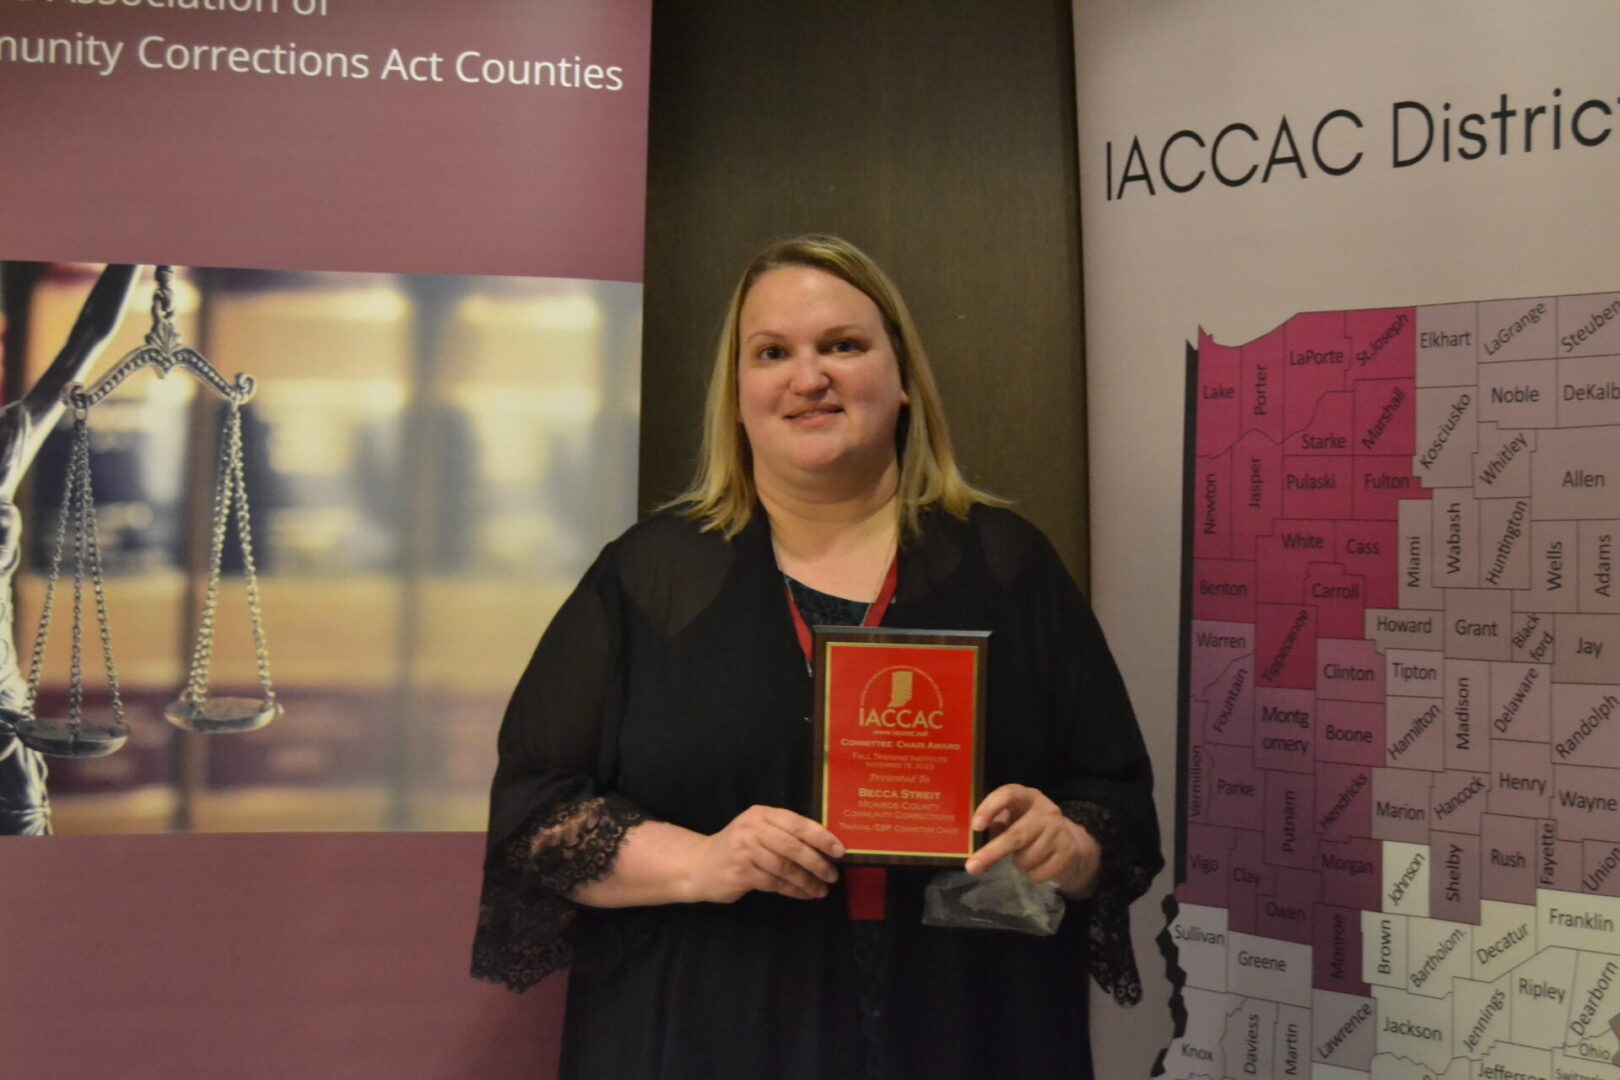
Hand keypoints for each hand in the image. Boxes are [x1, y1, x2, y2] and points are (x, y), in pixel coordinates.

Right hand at [683, 805, 844, 903]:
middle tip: (833, 875)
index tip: (839, 851)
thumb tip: (825, 847)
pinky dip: (793, 890)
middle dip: (817, 862)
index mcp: (761, 814)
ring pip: (785, 868)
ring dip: (807, 881)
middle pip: (792, 846)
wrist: (699, 865)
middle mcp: (752, 828)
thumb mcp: (758, 831)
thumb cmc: (738, 848)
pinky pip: (774, 883)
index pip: (797, 822)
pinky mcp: (739, 873)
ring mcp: (743, 851)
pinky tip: (803, 894)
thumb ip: (785, 834)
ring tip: (821, 890)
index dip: (821, 837)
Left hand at [964, 784, 1099, 898]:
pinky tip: (1038, 866)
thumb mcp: (1014, 820)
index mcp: (1028, 797)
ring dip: (1017, 865)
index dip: (990, 808)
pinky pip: (1038, 873)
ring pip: (1026, 859)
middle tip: (972, 867)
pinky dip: (1031, 875)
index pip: (1008, 794)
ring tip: (1023, 858)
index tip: (976, 827)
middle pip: (1016, 835)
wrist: (1070, 843)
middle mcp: (1046, 811)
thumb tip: (973, 844)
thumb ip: (995, 826)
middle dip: (991, 853)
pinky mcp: (1068, 852)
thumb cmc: (1030, 828)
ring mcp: (1060, 831)